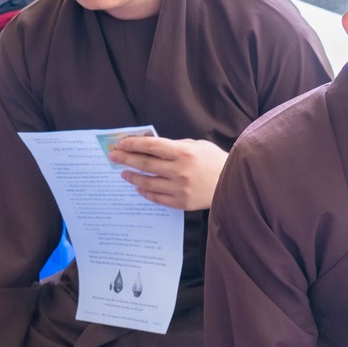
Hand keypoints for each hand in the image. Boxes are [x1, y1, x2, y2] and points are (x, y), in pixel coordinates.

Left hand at [109, 135, 228, 209]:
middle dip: (126, 159)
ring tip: (124, 173)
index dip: (133, 144)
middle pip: (145, 164)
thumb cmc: (215, 161)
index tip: (120, 143)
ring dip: (132, 177)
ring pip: (148, 183)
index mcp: (183, 152)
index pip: (151, 146)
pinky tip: (139, 187)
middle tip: (113, 157)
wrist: (234, 184)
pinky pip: (157, 198)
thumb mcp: (197, 145)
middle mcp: (180, 170)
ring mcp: (180, 188)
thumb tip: (150, 146)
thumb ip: (175, 145)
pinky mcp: (182, 202)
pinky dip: (146, 192)